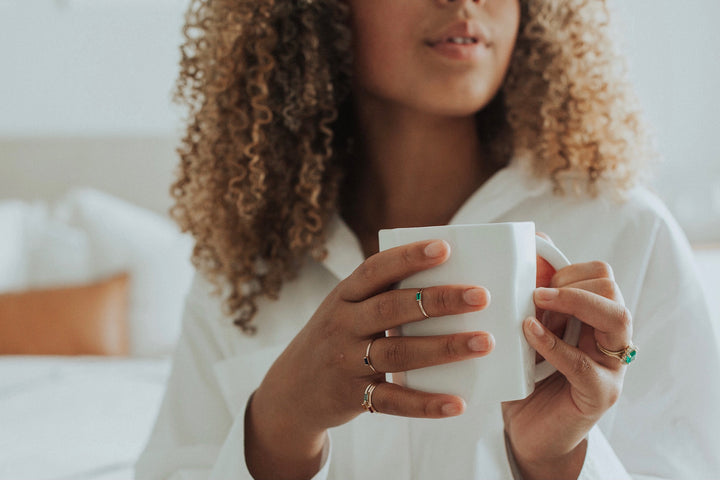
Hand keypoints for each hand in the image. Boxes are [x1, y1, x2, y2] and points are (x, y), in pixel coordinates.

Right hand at [246, 239, 493, 479]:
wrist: (290, 392)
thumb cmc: (334, 340)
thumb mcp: (345, 311)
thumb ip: (382, 297)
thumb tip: (448, 280)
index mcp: (343, 297)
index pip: (375, 270)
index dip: (408, 257)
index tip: (444, 248)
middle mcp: (342, 325)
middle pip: (392, 308)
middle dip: (438, 300)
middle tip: (481, 296)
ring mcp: (346, 362)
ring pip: (398, 353)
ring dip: (443, 347)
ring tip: (484, 342)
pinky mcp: (352, 398)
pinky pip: (393, 401)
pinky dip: (425, 403)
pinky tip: (456, 403)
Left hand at [502, 254, 631, 479]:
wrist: (529, 431)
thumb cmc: (526, 375)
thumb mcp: (527, 329)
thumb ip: (533, 299)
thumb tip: (532, 249)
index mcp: (595, 318)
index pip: (601, 275)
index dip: (568, 269)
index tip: (535, 279)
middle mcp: (610, 338)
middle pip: (611, 289)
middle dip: (572, 284)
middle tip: (536, 295)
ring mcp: (610, 367)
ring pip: (616, 317)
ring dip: (573, 302)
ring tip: (536, 302)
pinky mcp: (599, 394)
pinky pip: (584, 364)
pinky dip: (553, 343)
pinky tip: (528, 332)